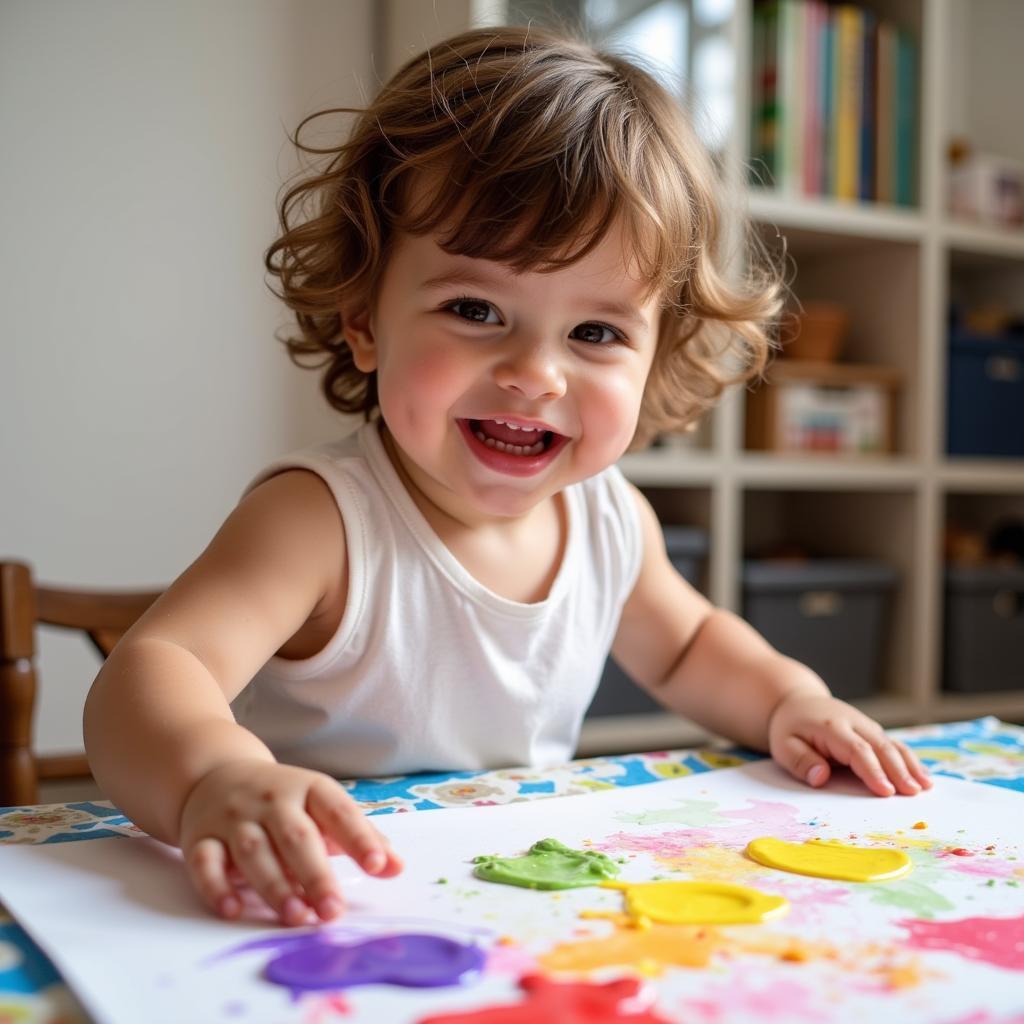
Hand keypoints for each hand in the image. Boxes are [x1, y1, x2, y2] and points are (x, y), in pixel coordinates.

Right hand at [178, 760, 402, 924]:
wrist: (216, 773)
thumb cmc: (284, 801)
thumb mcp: (323, 806)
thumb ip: (360, 836)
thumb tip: (397, 867)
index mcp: (309, 788)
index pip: (338, 811)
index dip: (359, 837)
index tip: (378, 865)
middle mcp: (271, 799)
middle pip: (296, 836)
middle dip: (315, 875)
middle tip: (333, 911)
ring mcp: (234, 817)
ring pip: (253, 851)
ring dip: (274, 887)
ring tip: (297, 918)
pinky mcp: (200, 837)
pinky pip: (205, 862)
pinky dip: (217, 887)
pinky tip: (233, 910)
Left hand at [768, 693, 931, 796]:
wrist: (797, 702)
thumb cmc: (790, 729)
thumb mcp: (783, 745)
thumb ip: (801, 761)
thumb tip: (820, 777)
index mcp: (831, 727)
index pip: (856, 750)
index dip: (872, 771)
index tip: (886, 791)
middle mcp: (853, 723)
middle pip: (881, 746)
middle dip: (899, 770)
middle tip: (913, 793)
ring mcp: (866, 725)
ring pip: (892, 744)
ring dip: (911, 765)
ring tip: (926, 786)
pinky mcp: (872, 730)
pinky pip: (894, 743)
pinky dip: (910, 759)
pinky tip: (924, 776)